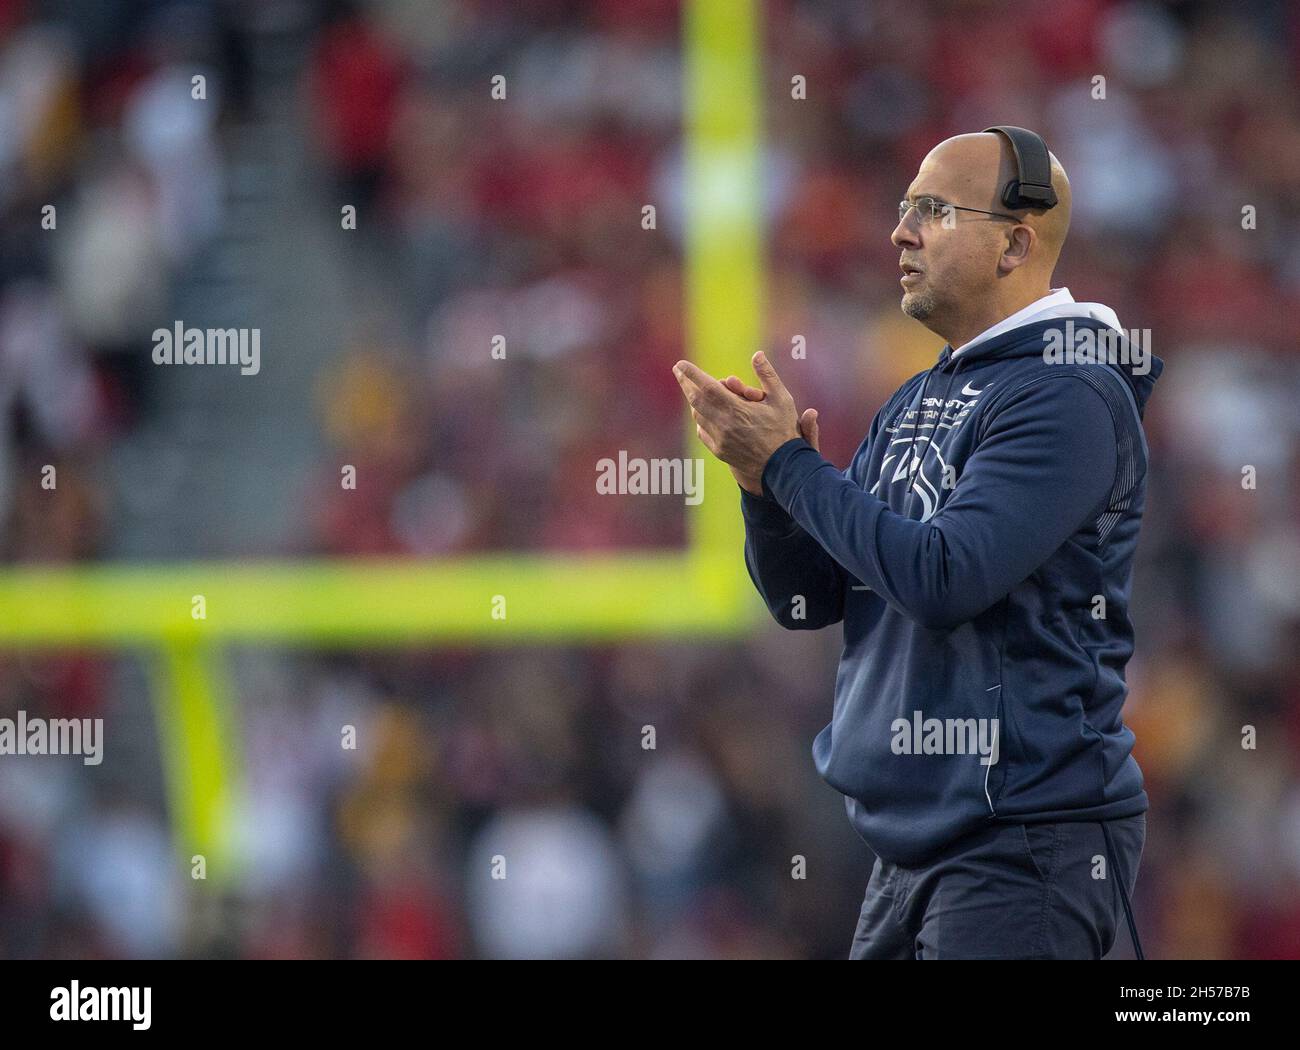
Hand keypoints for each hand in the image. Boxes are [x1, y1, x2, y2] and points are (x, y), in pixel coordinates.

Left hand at [672, 351, 809, 495]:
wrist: (783, 467)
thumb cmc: (784, 430)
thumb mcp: (782, 399)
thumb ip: (768, 375)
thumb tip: (757, 354)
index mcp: (737, 410)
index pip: (707, 387)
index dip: (692, 373)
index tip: (680, 363)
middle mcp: (724, 424)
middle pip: (696, 400)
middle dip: (685, 383)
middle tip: (678, 371)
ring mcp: (720, 439)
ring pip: (698, 415)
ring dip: (694, 401)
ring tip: (692, 389)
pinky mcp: (720, 451)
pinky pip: (703, 432)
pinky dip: (701, 419)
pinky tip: (702, 414)